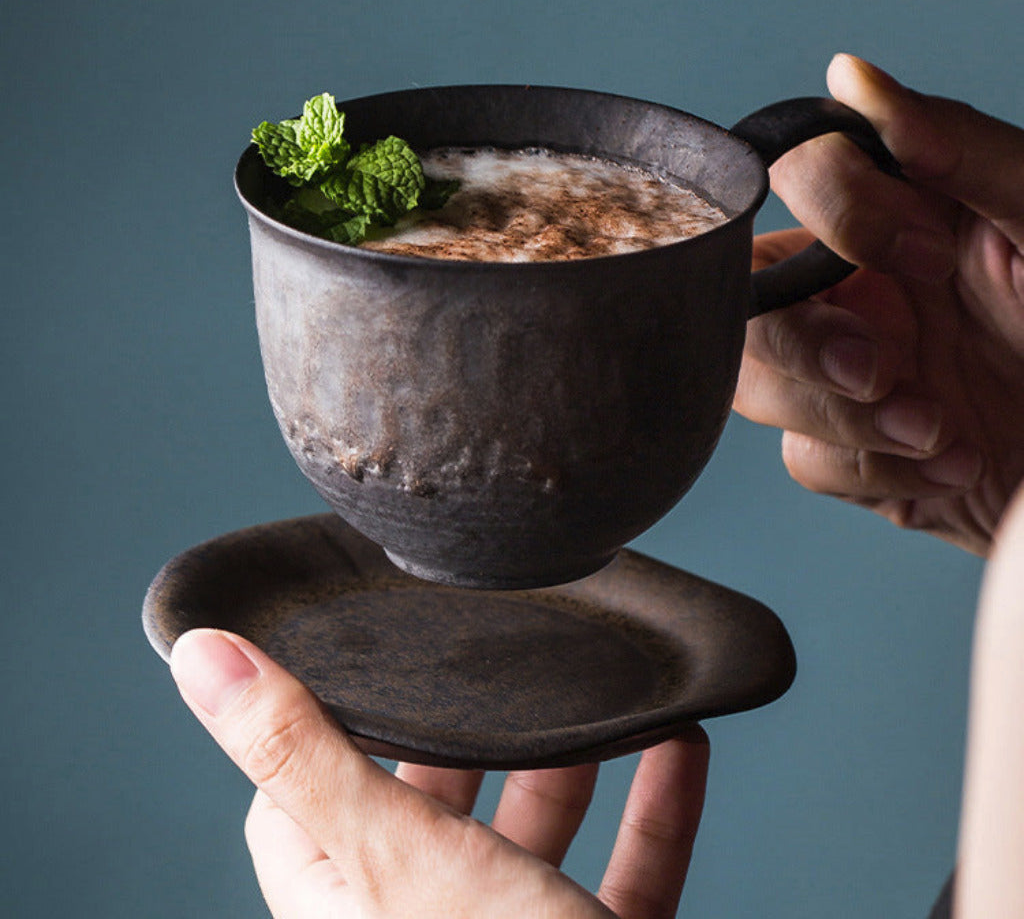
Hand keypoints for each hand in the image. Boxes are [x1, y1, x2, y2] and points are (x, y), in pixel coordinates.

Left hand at [170, 628, 708, 918]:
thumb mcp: (398, 856)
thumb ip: (303, 755)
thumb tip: (201, 658)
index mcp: (351, 910)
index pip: (299, 808)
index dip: (321, 730)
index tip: (357, 663)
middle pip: (426, 811)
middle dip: (465, 736)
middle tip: (489, 664)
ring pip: (533, 840)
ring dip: (571, 764)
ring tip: (591, 694)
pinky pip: (628, 873)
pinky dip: (655, 810)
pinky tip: (679, 748)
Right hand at [735, 53, 1023, 554]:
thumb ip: (957, 144)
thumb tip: (849, 73)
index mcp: (896, 219)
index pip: (796, 181)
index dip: (839, 216)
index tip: (931, 256)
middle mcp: (858, 291)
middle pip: (744, 297)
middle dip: (800, 342)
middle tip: (878, 370)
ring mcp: (849, 374)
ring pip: (754, 382)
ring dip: (837, 416)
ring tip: (935, 430)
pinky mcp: (855, 452)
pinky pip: (806, 459)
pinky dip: (874, 471)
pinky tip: (951, 466)